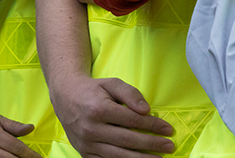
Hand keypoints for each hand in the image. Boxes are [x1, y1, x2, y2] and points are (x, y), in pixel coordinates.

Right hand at [52, 76, 174, 157]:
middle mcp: (91, 129)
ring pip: (118, 156)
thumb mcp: (111, 84)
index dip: (152, 126)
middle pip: (128, 140)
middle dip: (151, 145)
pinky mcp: (84, 153)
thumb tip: (146, 110)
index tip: (168, 129)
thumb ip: (130, 94)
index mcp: (99, 110)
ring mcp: (86, 144)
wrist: (65, 97)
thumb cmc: (93, 90)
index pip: (132, 121)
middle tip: (169, 146)